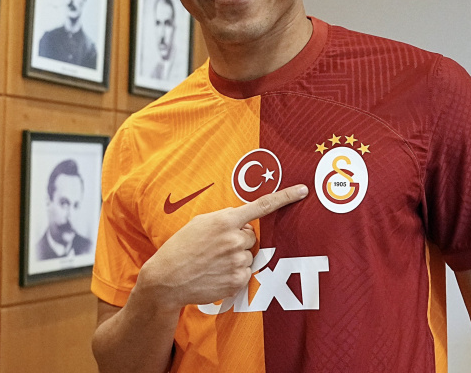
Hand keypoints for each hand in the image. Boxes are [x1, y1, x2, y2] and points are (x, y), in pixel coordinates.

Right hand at [134, 184, 308, 312]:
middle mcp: (234, 239)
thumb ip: (225, 220)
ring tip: (212, 262)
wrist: (167, 278)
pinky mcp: (237, 281)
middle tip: (216, 247)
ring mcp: (237, 261)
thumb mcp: (200, 223)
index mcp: (225, 220)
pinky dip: (233, 274)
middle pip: (251, 236)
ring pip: (248, 256)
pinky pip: (245, 273)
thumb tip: (244, 225)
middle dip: (238, 240)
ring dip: (235, 258)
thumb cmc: (181, 247)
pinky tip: (215, 274)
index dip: (285, 197)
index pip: (261, 206)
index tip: (303, 190)